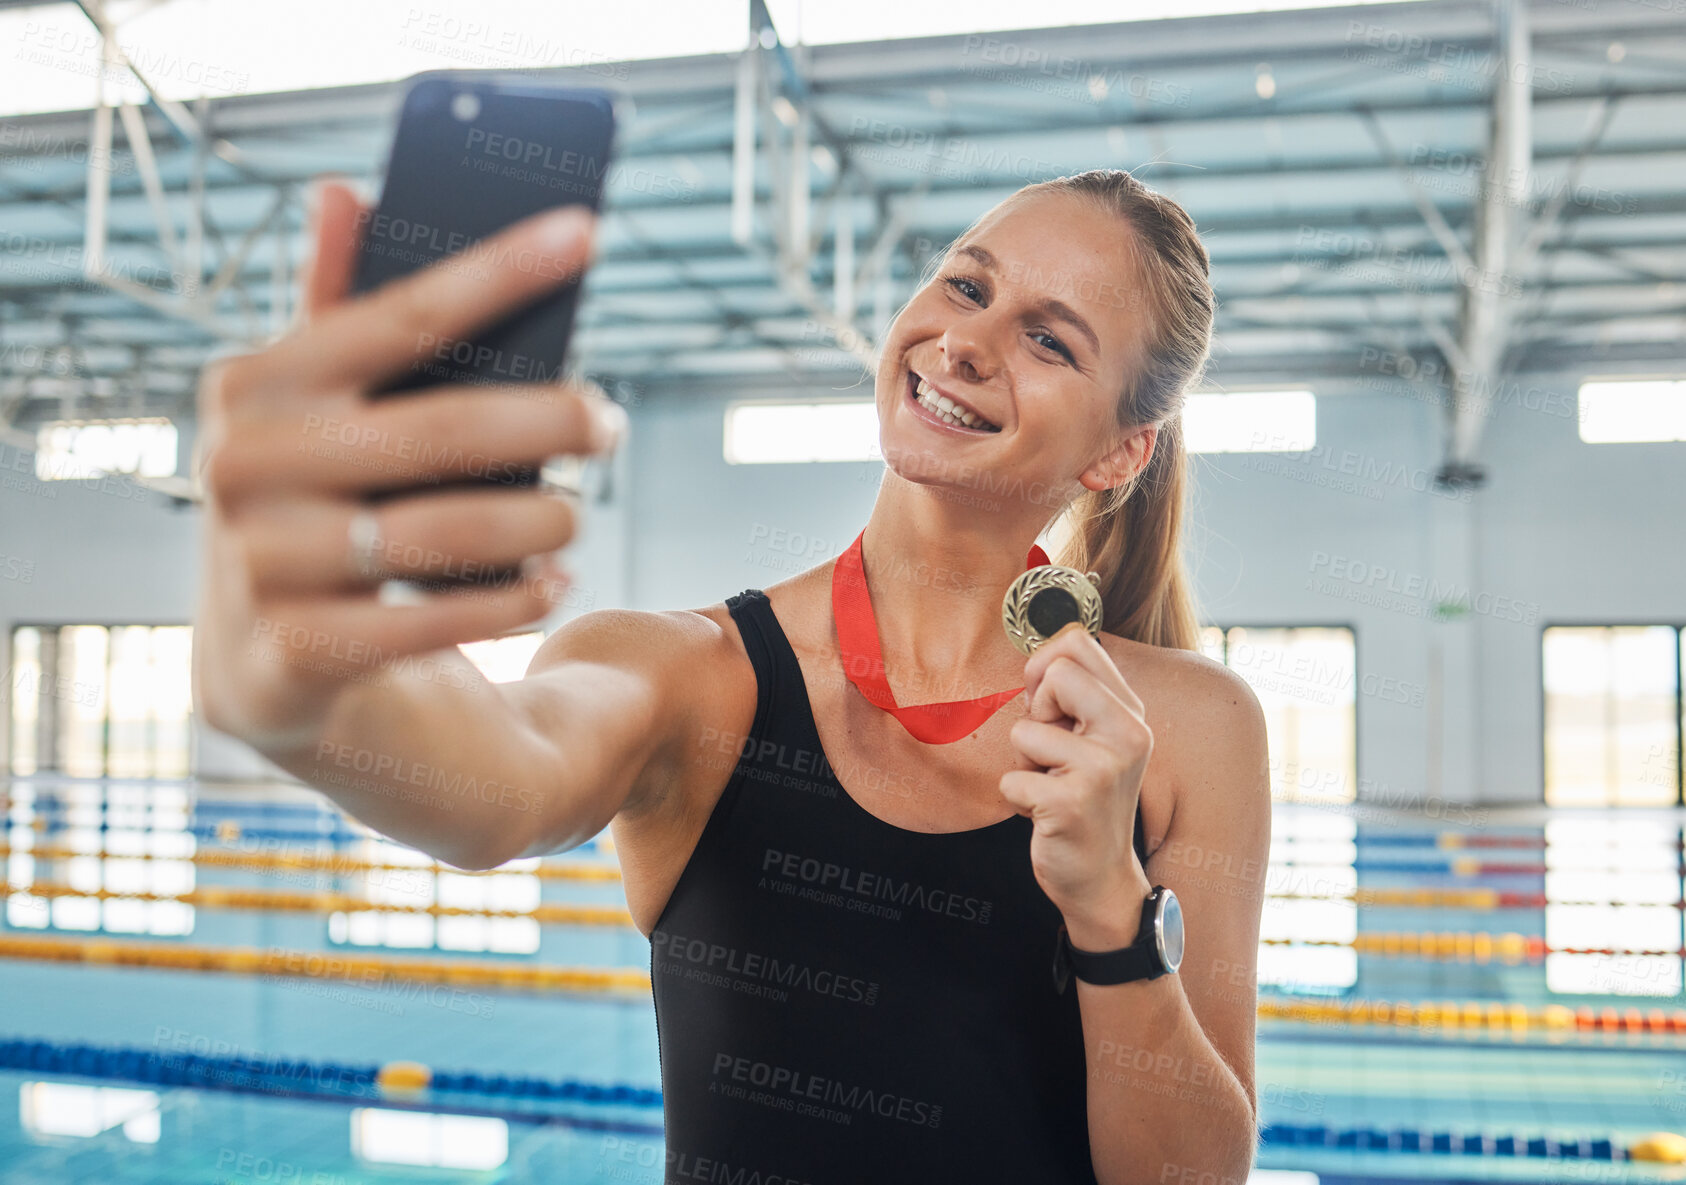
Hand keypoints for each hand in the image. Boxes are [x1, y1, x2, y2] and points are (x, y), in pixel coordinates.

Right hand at [192, 177, 625, 754]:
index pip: (399, 314)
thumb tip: (343, 191)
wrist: (255, 656)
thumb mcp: (308, 408)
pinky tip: (554, 581)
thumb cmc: (309, 499)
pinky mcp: (295, 652)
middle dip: (550, 420)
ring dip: (541, 522)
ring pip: (447, 532)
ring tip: (577, 514)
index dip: (498, 271)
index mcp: (255, 384)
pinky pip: (436, 621)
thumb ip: (332, 308)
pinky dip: (514, 601)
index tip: (583, 232)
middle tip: (610, 422)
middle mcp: (245, 466)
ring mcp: (262, 564)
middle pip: (442, 429)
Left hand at [999, 623, 1153, 944]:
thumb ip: (1075, 694)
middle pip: (1052, 673)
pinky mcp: (1071, 803)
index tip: (1050, 707)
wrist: (1100, 878)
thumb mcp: (1092, 739)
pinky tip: (1046, 815)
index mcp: (1131, 712)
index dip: (1045, 669)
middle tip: (1052, 755)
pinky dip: (1016, 799)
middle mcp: (1128, 734)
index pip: (1076, 642)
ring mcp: (1103, 769)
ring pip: (1024, 730)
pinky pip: (1011, 778)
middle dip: (1034, 714)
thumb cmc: (1084, 799)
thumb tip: (1037, 654)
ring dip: (1024, 764)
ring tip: (1052, 788)